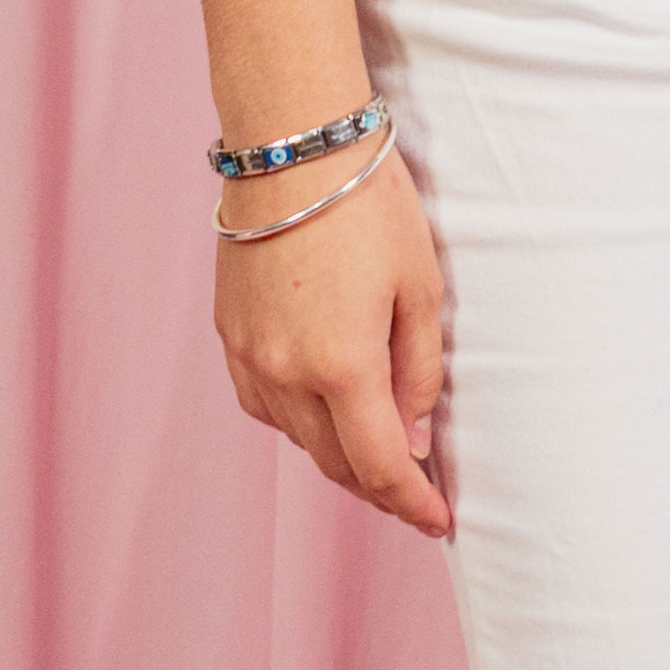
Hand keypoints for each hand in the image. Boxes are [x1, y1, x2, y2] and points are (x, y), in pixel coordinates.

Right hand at [218, 154, 450, 533]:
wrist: (292, 147)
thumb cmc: (369, 206)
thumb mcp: (421, 285)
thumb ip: (418, 370)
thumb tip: (415, 437)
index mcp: (341, 366)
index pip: (380, 464)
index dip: (412, 503)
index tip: (440, 522)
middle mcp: (286, 374)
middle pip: (335, 463)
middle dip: (379, 487)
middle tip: (416, 497)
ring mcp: (249, 358)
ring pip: (297, 439)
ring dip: (338, 456)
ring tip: (378, 456)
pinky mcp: (229, 336)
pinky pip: (265, 405)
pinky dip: (299, 422)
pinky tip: (325, 412)